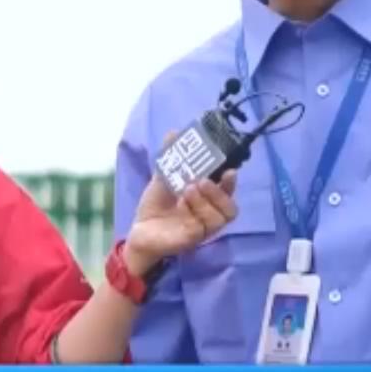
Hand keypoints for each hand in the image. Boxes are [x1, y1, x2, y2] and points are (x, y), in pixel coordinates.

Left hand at [123, 136, 239, 273]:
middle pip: (230, 207)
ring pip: (220, 218)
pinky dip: (197, 213)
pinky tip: (184, 203)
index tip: (229, 169)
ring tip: (189, 189)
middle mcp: (209, 214)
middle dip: (221, 191)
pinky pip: (204, 227)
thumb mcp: (164, 180)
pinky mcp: (193, 239)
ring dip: (207, 201)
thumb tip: (173, 132)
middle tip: (203, 180)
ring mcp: (203, 228)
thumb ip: (171, 159)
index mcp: (207, 200)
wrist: (139, 230)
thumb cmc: (156, 206)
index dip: (231, 181)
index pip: (228, 191)